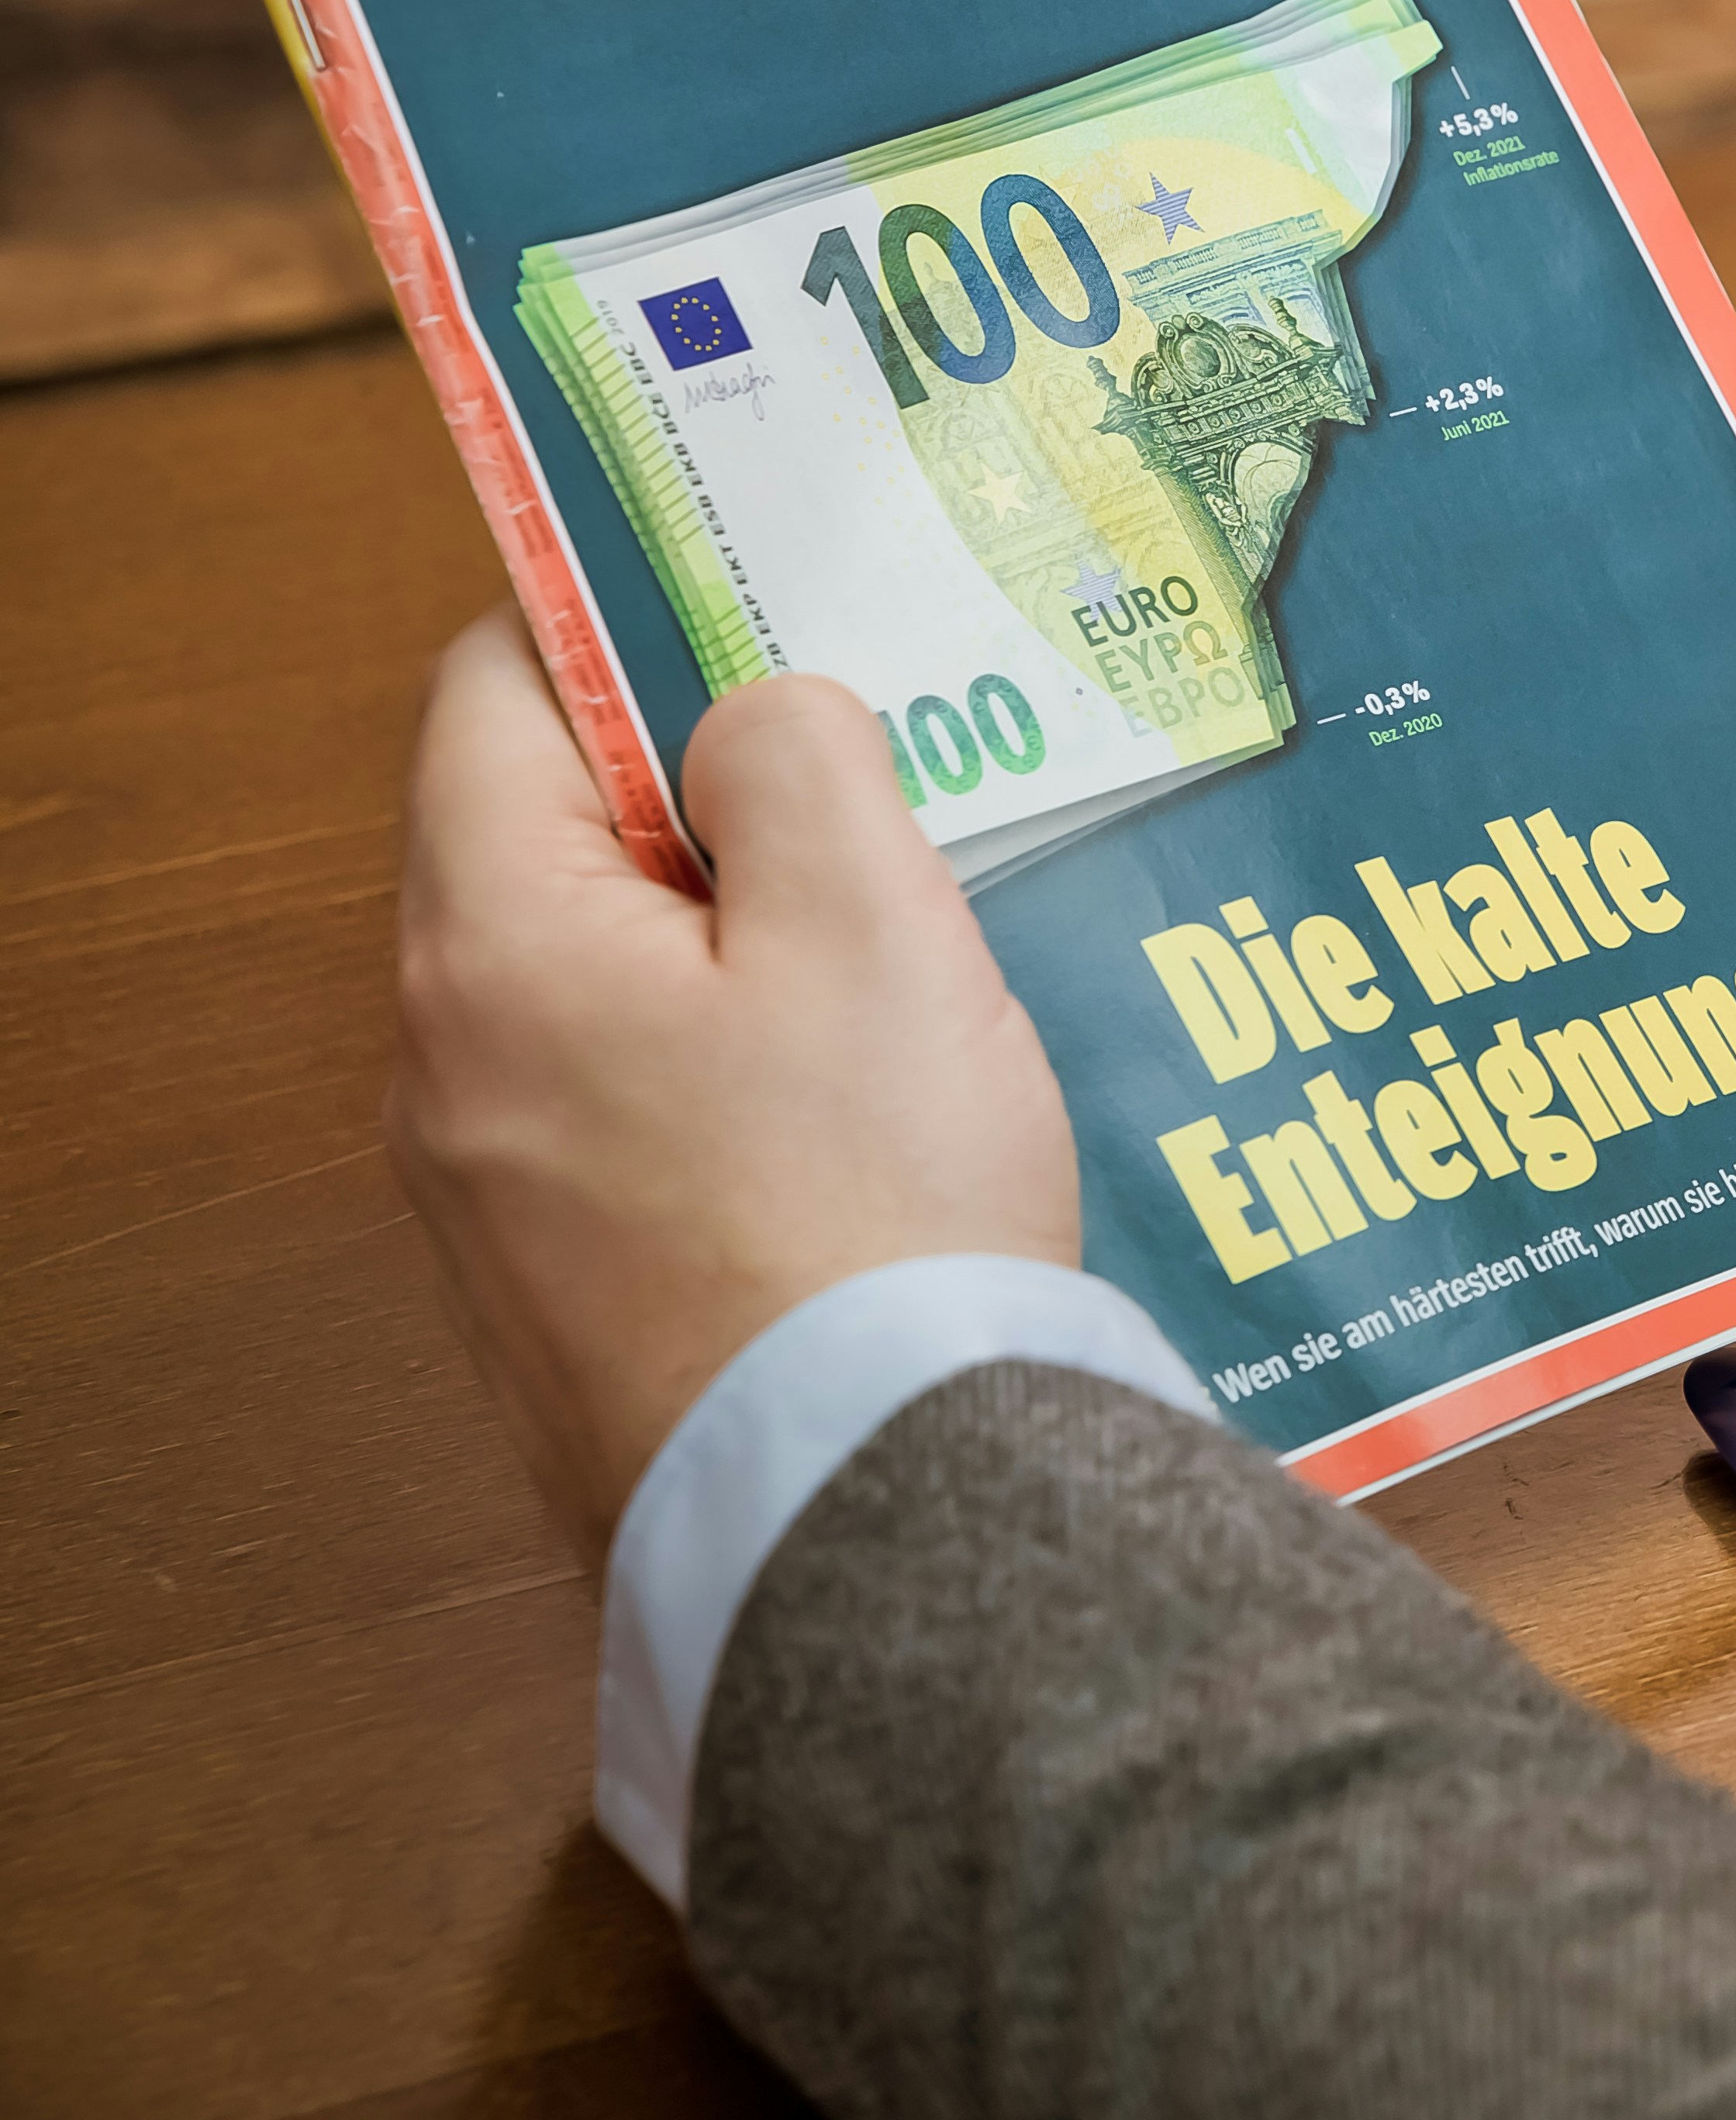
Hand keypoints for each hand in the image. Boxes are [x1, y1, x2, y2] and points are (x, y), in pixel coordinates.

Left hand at [386, 611, 1080, 1539]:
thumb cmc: (870, 1209)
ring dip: (740, 941)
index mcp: (492, 939)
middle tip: (885, 785)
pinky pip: (630, 1110)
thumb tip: (749, 712)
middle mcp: (444, 1060)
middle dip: (711, 792)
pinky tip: (867, 1109)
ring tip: (907, 954)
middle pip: (551, 836)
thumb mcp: (873, 924)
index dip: (627, 621)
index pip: (497, 688)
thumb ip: (800, 758)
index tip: (765, 609)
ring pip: (603, 980)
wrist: (861, 1510)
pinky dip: (736, 1069)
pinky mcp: (561, 1287)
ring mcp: (488, 1190)